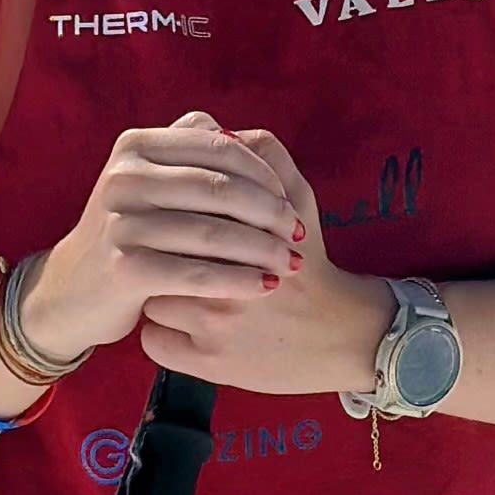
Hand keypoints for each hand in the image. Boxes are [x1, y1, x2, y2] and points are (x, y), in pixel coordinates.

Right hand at [27, 112, 309, 367]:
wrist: (73, 291)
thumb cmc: (130, 232)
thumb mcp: (148, 180)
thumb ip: (189, 148)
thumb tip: (241, 135)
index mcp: (136, 146)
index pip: (220, 149)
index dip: (265, 176)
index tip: (293, 203)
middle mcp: (124, 177)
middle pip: (221, 189)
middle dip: (271, 213)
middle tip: (300, 235)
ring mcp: (121, 222)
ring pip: (213, 232)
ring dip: (262, 249)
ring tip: (292, 263)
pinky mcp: (124, 268)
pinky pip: (196, 272)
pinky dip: (238, 280)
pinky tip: (264, 286)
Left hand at [135, 122, 394, 394]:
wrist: (343, 335)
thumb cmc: (312, 264)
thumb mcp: (300, 201)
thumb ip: (265, 157)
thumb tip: (217, 129)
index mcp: (243, 239)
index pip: (175, 214)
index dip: (176, 217)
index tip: (182, 223)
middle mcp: (226, 284)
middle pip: (159, 256)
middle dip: (164, 255)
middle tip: (175, 256)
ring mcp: (214, 329)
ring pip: (151, 300)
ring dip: (161, 295)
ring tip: (183, 293)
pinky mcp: (206, 366)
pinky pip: (154, 342)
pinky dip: (163, 335)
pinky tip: (187, 327)